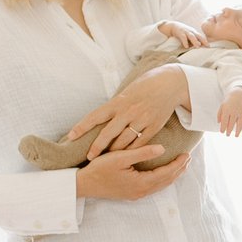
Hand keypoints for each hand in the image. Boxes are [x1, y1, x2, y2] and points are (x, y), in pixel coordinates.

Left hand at [65, 69, 189, 157]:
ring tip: (108, 158)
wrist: (170, 84)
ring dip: (115, 151)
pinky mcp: (154, 126)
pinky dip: (132, 151)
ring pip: (124, 141)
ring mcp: (142, 120)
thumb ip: (115, 106)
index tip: (71, 136)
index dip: (82, 127)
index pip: (95, 116)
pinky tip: (127, 155)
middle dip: (97, 147)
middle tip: (90, 157)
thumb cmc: (146, 86)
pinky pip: (140, 143)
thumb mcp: (127, 93)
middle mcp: (128, 111)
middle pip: (108, 133)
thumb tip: (101, 119)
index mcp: (118, 101)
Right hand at [74, 142, 190, 200]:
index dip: (178, 163)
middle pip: (167, 181)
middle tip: (188, 158)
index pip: (166, 173)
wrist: (84, 185)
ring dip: (172, 175)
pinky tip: (163, 173)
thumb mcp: (120, 157)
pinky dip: (163, 179)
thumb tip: (162, 149)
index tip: (187, 153)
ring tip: (180, 165)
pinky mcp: (132, 194)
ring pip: (161, 185)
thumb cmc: (99, 169)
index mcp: (141, 183)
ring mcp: (137, 194)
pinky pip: (154, 187)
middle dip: (179, 169)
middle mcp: (142, 191)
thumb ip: (142, 152)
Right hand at [152, 19, 204, 49]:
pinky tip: (186, 47)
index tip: (209, 46)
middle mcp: (191, 32)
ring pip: (191, 36)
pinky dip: (185, 42)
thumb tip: (199, 47)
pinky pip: (183, 37)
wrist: (172, 26)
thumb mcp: (188, 36)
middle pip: (198, 36)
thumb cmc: (182, 33)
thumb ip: (193, 41)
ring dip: (195, 41)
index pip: (201, 37)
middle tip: (207, 46)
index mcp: (194, 33)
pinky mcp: (179, 32)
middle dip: (203, 40)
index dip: (205, 41)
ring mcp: (185, 31)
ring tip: (198, 46)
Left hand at [218, 89, 241, 136]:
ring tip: (236, 136)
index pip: (224, 120)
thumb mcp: (222, 106)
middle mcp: (234, 112)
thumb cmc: (228, 102)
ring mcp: (241, 113)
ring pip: (240, 123)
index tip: (222, 132)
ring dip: (238, 131)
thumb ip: (219, 114)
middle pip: (231, 123)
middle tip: (227, 135)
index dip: (223, 127)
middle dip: (229, 130)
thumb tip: (219, 123)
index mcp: (227, 110)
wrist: (238, 95)